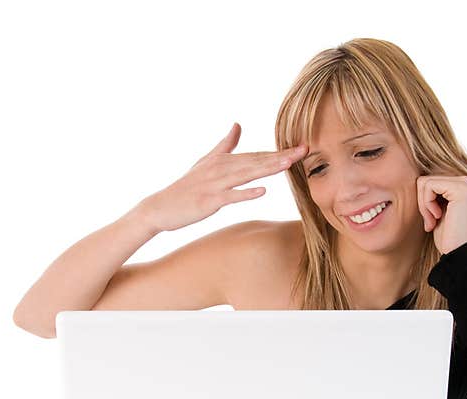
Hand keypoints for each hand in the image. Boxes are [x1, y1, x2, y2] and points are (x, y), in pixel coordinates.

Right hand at [142, 123, 307, 232]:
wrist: (161, 206)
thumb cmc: (186, 187)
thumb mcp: (206, 161)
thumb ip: (225, 144)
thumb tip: (238, 124)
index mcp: (223, 160)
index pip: (256, 155)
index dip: (279, 151)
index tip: (302, 146)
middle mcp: (221, 169)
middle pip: (256, 161)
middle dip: (281, 155)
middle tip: (305, 149)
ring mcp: (215, 184)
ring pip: (246, 174)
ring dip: (268, 168)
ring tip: (289, 163)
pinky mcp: (209, 200)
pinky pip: (231, 196)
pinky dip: (246, 193)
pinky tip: (263, 190)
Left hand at [417, 174, 466, 254]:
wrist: (458, 253)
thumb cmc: (447, 237)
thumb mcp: (436, 212)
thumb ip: (430, 195)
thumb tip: (415, 182)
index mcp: (461, 185)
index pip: (428, 182)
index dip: (423, 202)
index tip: (431, 220)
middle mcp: (465, 181)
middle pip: (425, 180)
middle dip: (422, 203)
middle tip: (431, 222)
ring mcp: (464, 183)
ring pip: (424, 182)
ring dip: (423, 205)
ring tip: (433, 221)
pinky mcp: (460, 188)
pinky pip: (428, 185)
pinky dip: (426, 204)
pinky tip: (436, 218)